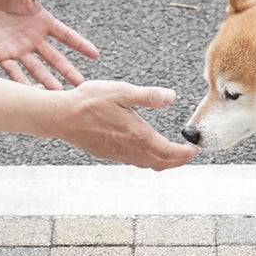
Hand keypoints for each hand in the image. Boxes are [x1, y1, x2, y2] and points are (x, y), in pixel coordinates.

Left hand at [0, 0, 99, 88]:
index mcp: (41, 20)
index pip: (65, 35)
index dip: (80, 44)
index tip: (95, 55)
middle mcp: (32, 38)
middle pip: (54, 57)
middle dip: (68, 70)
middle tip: (82, 84)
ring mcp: (17, 48)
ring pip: (37, 68)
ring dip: (48, 81)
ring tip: (60, 94)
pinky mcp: (0, 55)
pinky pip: (14, 71)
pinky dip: (22, 82)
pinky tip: (31, 93)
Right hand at [57, 81, 198, 170]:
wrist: (61, 117)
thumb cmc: (88, 101)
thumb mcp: (121, 91)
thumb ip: (147, 96)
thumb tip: (171, 97)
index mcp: (137, 135)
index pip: (168, 152)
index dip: (185, 154)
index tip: (195, 149)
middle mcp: (129, 149)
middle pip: (160, 163)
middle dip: (177, 161)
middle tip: (188, 154)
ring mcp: (117, 154)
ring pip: (146, 164)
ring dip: (162, 161)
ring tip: (171, 153)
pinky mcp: (107, 154)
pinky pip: (133, 161)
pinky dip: (146, 159)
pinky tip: (145, 149)